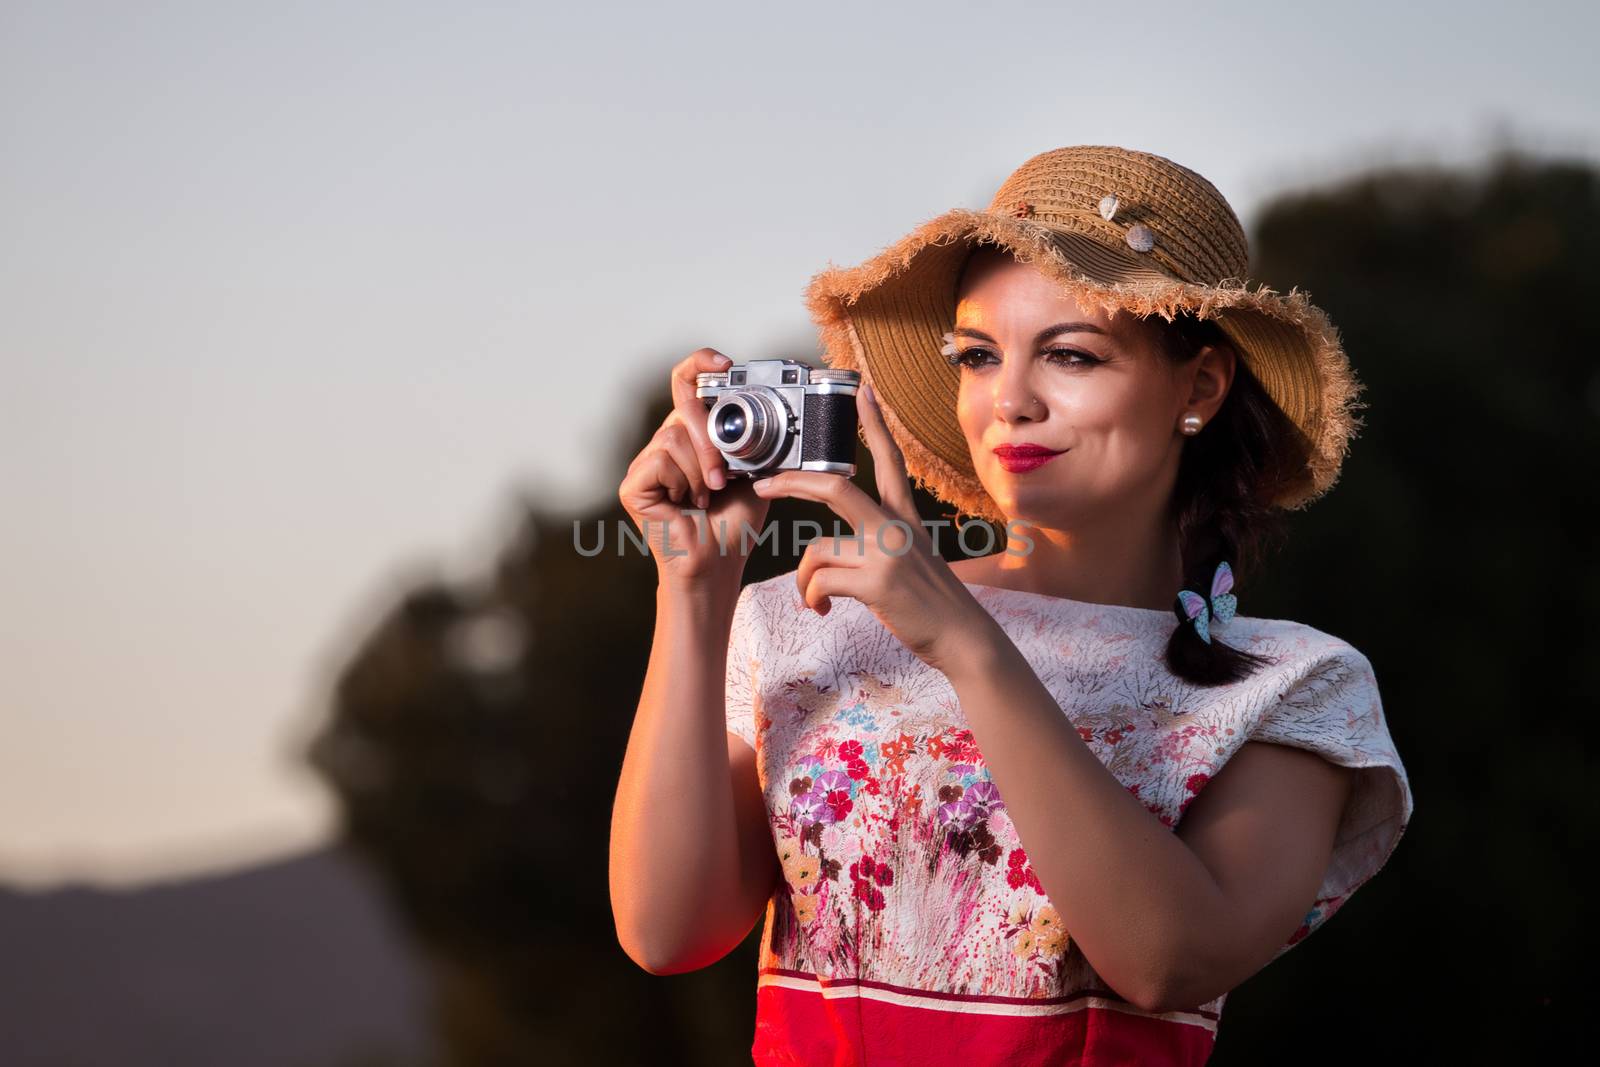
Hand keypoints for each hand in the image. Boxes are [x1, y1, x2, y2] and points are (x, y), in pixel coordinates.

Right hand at [617, 348, 771, 587]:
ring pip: (673, 434)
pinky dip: (681, 480)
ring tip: (707, 495)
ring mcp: (645, 464)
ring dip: (701, 467)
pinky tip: (687, 503)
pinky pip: (660, 459)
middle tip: (725, 475)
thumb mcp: (757, 472)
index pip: (685, 383)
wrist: (719, 565)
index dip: (700, 364)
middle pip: (682, 405)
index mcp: (691, 436)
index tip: (725, 364)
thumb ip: (757, 440)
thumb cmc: (736, 524)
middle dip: (711, 437)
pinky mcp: (633, 485)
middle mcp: (664, 444)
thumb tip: (776, 410)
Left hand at [750, 382, 995, 674]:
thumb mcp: (912, 560)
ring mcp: (886, 553)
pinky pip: (820, 582)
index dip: (874, 424)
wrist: (963, 638)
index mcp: (904, 518)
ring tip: (814, 600)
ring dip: (804, 581)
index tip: (862, 392)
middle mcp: (895, 527)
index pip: (889, 461)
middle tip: (763, 486)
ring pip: (816, 550)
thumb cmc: (932, 604)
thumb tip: (830, 558)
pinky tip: (824, 611)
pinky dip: (812, 599)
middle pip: (834, 486)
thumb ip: (878, 545)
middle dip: (791, 483)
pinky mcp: (878, 582)